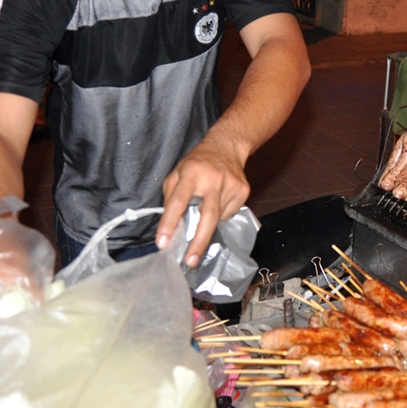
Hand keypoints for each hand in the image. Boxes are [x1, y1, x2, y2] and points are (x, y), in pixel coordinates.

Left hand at [155, 138, 249, 266]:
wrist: (227, 146)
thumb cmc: (197, 163)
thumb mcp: (177, 173)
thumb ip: (171, 197)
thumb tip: (171, 226)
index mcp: (191, 173)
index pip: (178, 201)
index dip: (169, 223)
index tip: (163, 242)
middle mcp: (212, 179)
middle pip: (208, 216)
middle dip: (198, 241)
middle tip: (190, 260)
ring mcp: (231, 185)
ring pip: (218, 218)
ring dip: (209, 219)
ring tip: (207, 202)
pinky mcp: (243, 190)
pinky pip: (229, 213)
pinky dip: (221, 213)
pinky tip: (220, 198)